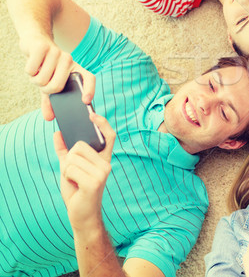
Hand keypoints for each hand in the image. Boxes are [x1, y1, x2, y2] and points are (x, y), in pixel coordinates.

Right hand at [18, 31, 94, 120]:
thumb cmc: (45, 66)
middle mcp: (69, 60)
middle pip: (57, 86)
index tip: (86, 101)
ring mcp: (56, 52)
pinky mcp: (42, 47)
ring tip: (38, 71)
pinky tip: (32, 63)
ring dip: (35, 79)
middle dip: (45, 89)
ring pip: (42, 79)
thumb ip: (50, 100)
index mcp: (75, 69)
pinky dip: (29, 71)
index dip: (89, 90)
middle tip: (42, 83)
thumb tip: (49, 118)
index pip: (89, 79)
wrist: (35, 42)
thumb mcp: (50, 82)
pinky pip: (32, 70)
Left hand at [53, 113, 115, 230]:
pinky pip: (71, 169)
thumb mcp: (69, 168)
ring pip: (73, 158)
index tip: (92, 115)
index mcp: (103, 159)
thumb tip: (57, 133)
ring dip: (67, 170)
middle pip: (79, 146)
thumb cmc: (77, 191)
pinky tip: (75, 186)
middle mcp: (106, 164)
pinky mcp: (95, 182)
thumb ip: (64, 151)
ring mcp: (102, 173)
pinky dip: (67, 177)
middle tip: (74, 174)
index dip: (102, 123)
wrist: (82, 214)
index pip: (109, 136)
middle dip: (69, 159)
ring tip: (75, 181)